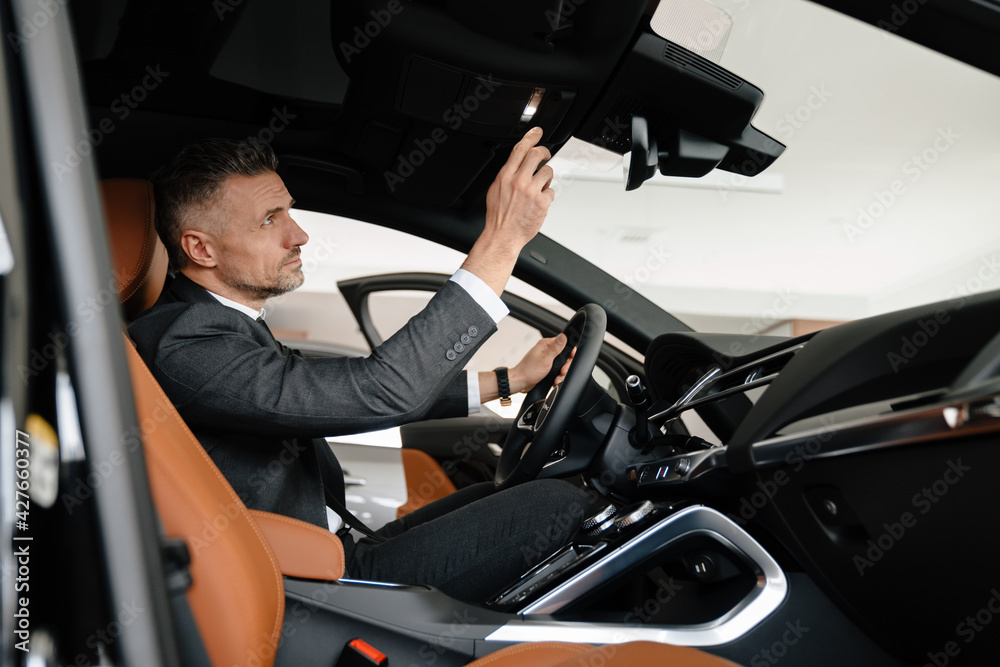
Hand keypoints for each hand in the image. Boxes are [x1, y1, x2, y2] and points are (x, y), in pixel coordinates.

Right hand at [460, 127, 555, 295]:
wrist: (502, 236)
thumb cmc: (499, 217)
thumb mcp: (496, 190)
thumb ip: (507, 176)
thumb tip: (516, 166)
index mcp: (505, 176)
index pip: (520, 149)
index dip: (531, 137)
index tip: (537, 132)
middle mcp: (519, 181)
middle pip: (536, 154)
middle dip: (544, 152)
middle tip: (546, 155)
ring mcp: (531, 191)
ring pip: (548, 172)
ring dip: (547, 178)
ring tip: (540, 187)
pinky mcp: (542, 202)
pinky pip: (551, 191)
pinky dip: (547, 195)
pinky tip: (540, 202)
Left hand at [510, 333, 574, 393]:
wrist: (520, 382)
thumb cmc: (528, 371)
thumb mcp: (545, 359)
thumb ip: (556, 348)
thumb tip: (563, 336)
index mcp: (546, 345)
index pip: (564, 344)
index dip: (569, 352)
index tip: (569, 359)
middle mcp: (547, 350)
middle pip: (565, 356)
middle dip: (565, 366)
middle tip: (562, 371)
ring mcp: (547, 359)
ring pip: (562, 364)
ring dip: (561, 373)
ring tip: (557, 377)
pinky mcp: (547, 367)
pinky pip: (557, 370)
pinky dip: (558, 376)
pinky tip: (555, 379)